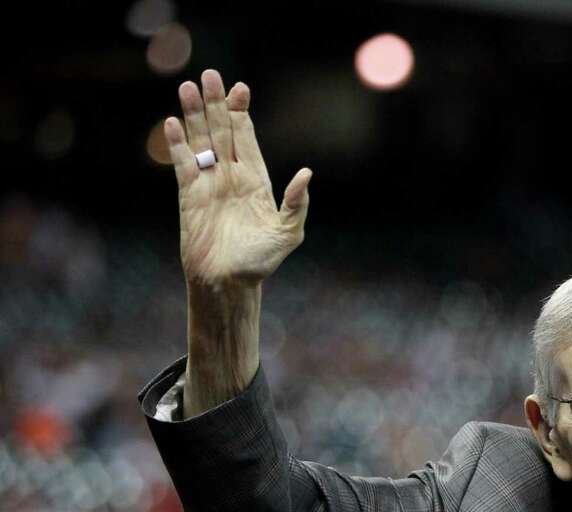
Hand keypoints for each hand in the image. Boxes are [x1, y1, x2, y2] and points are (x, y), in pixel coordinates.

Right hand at [165, 69, 310, 287]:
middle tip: (211, 75)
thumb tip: (306, 174)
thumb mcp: (287, 234)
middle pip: (222, 131)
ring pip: (200, 141)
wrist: (227, 283)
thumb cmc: (260, 262)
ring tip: (188, 87)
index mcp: (257, 182)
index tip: (240, 88)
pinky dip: (177, 144)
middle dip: (216, 104)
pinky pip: (182, 163)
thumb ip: (296, 204)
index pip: (247, 139)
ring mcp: (209, 184)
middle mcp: (231, 177)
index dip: (242, 114)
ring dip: (194, 115)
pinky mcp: (188, 195)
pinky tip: (172, 122)